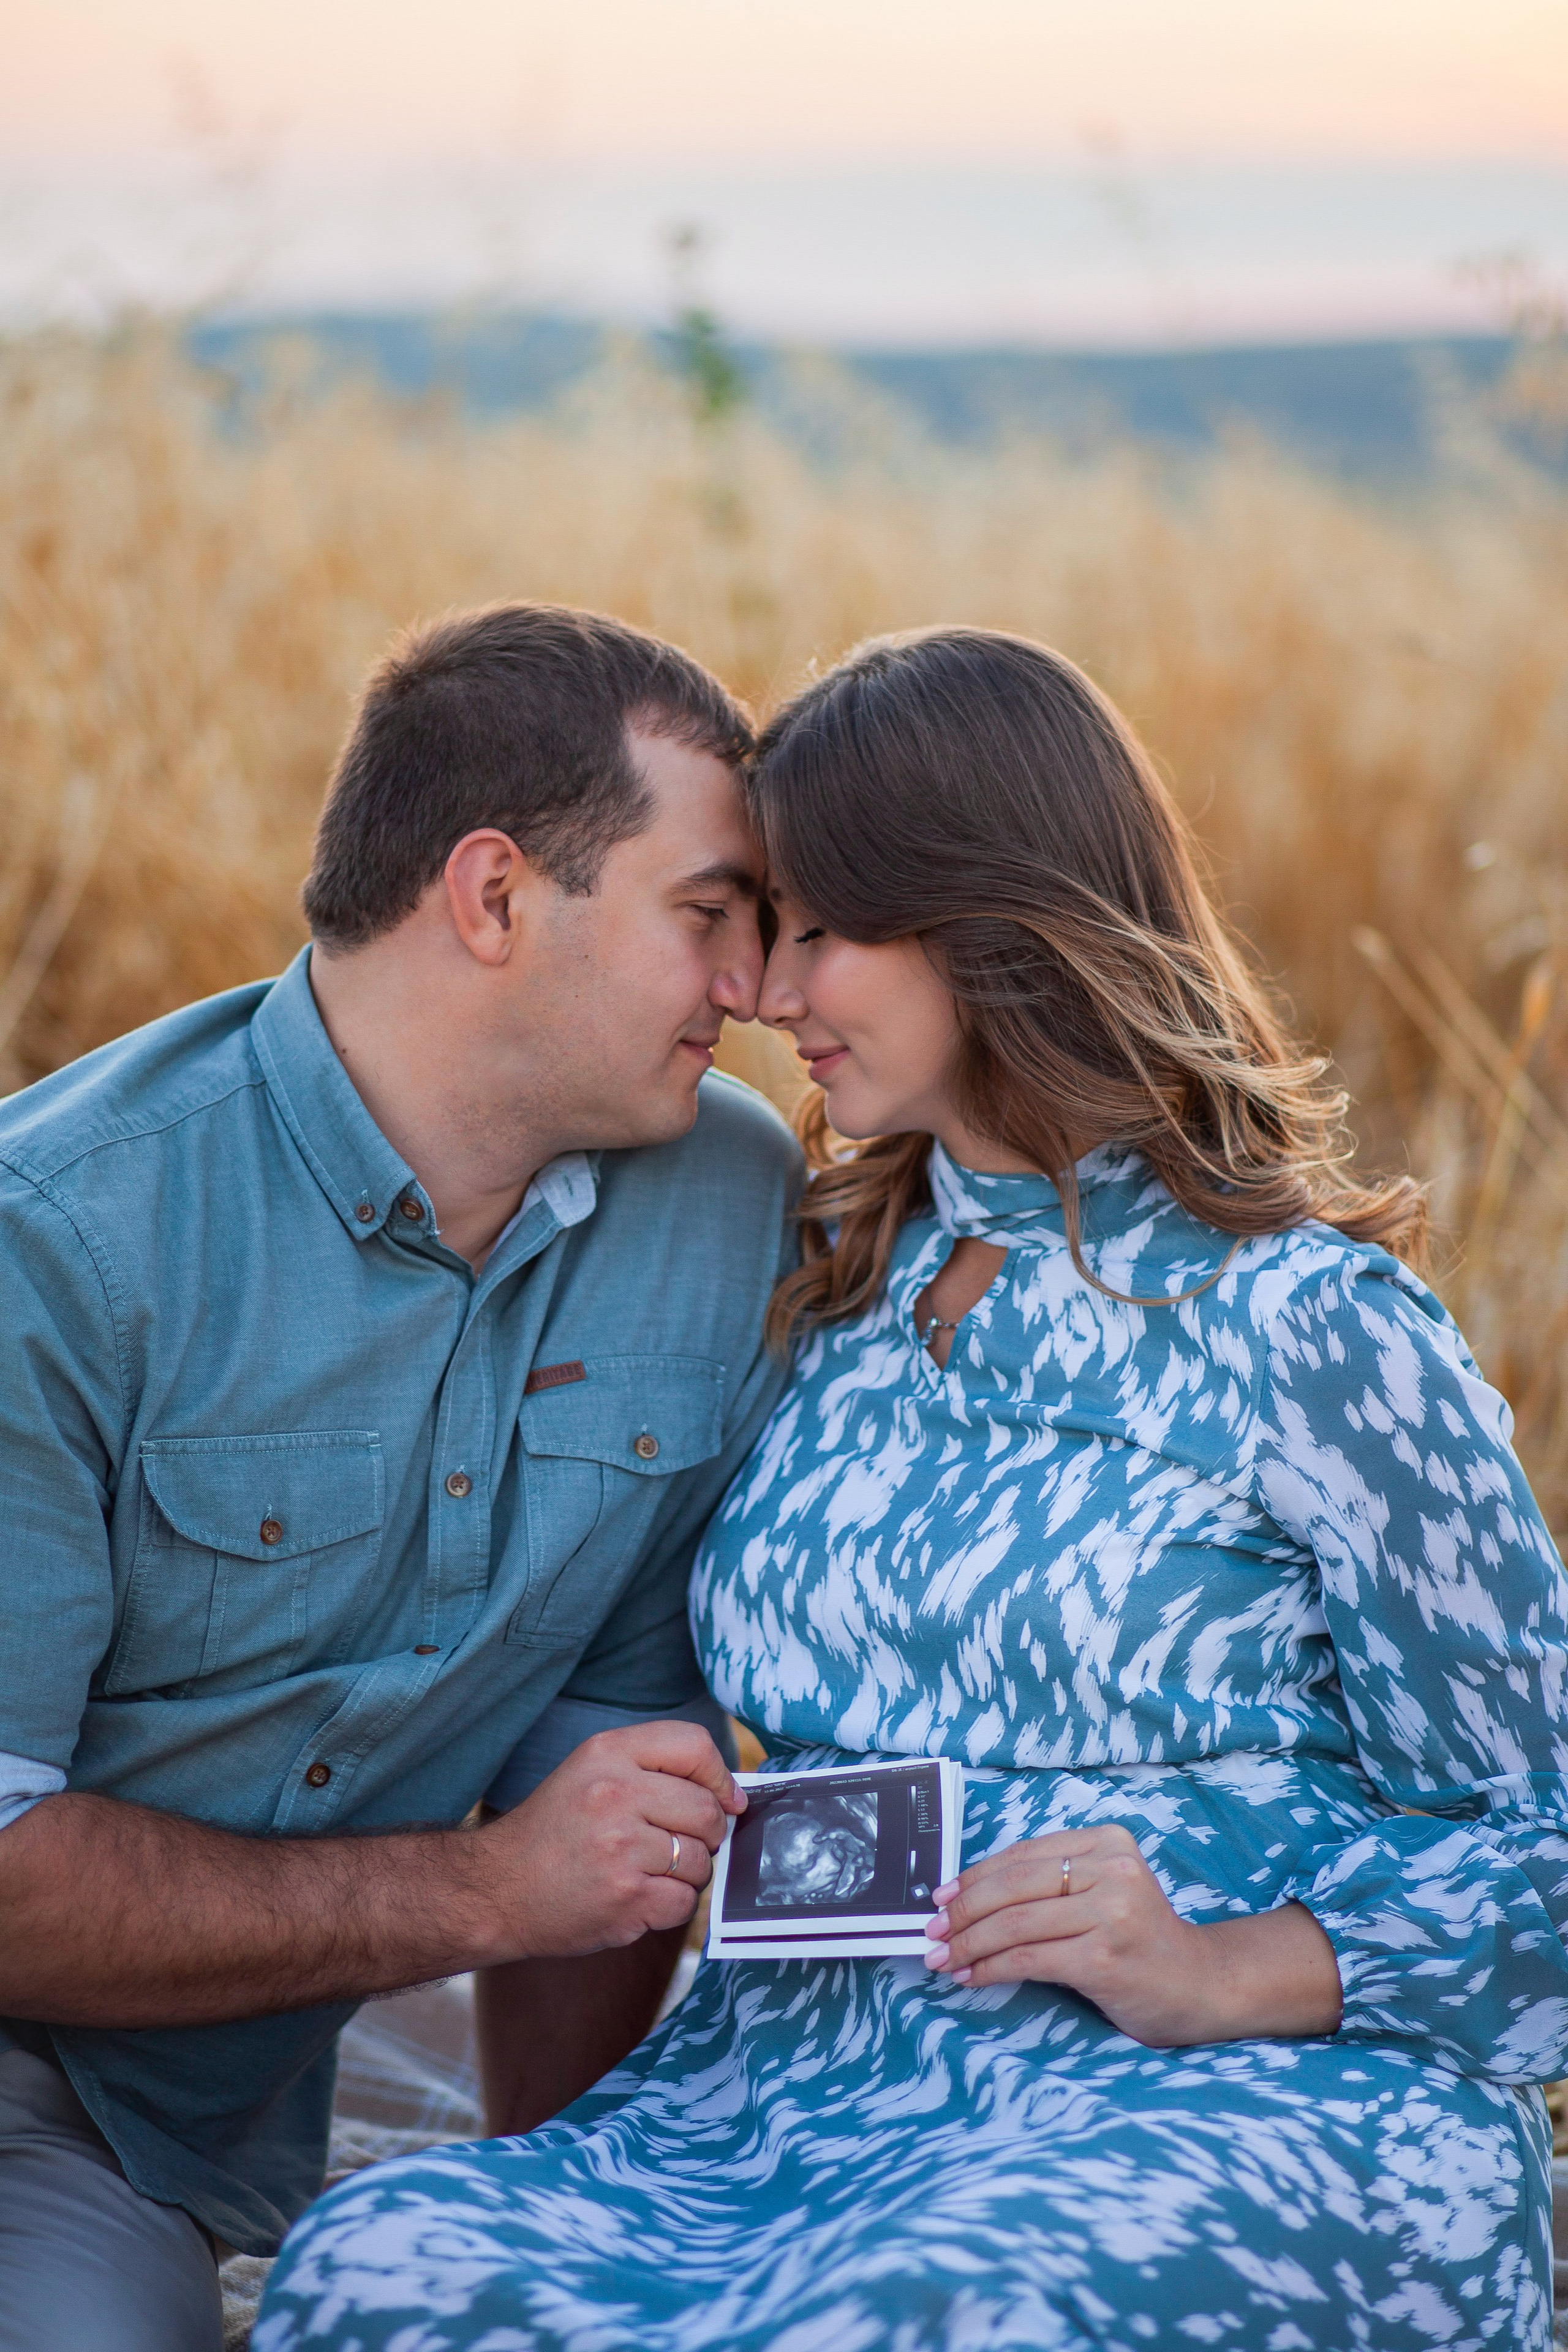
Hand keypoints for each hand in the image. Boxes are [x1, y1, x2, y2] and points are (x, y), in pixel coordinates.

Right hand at [484, 1721, 745, 1962]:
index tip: (726, 1800)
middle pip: (707, 1809)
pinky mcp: (626, 1899)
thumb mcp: (590, 1773)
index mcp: (607, 1753)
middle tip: (678, 1845)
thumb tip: (731, 1794)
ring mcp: (621, 1848)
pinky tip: (639, 1899)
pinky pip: (686, 1902)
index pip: (694, 1745)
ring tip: (647, 1872)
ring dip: (687, 1874)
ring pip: (701, 1860)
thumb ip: (653, 1770)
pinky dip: (672, 1907)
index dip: (719, 1777)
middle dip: (707, 1833)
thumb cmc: (553, 1832)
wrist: (497, 1890)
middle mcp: (615, 1794)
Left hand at [924, 1824, 1341, 2047]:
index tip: (941, 1898)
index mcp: (1108, 1842)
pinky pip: (1030, 1959)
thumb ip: (1051, 1883)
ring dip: (970, 1943)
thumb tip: (967, 1893)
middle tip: (932, 1932)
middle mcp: (1113, 1870)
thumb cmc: (1138, 1941)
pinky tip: (973, 1977)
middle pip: (1014, 1885)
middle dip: (965, 1910)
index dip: (975, 1876)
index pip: (1023, 1855)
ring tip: (944, 1958)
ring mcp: (1112, 1913)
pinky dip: (992, 1968)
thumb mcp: (1101, 1892)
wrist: (1200, 1985)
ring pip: (1016, 1923)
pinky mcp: (1105, 1958)